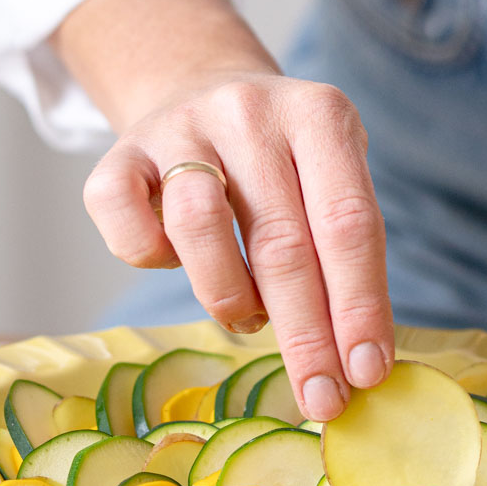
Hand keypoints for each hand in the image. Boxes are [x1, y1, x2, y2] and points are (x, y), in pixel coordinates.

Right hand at [82, 70, 394, 421]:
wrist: (200, 86)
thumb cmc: (282, 161)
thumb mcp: (330, 176)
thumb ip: (345, 248)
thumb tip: (357, 360)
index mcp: (320, 114)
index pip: (349, 223)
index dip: (360, 305)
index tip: (367, 373)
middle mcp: (250, 111)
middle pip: (283, 241)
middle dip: (306, 336)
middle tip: (322, 400)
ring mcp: (179, 128)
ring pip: (199, 227)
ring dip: (231, 298)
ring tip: (249, 319)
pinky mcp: (119, 153)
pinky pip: (129, 228)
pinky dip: (153, 261)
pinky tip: (178, 264)